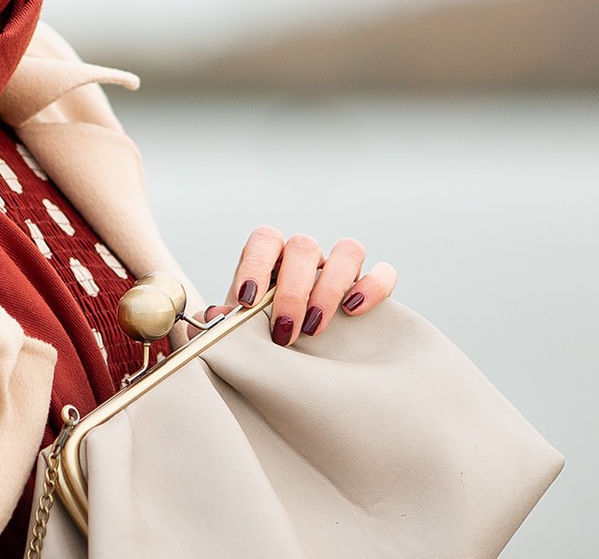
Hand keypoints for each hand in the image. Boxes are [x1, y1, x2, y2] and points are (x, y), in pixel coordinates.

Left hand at [203, 227, 397, 347]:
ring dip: (331, 287)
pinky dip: (373, 287)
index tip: (247, 300)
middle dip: (293, 291)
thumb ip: (225, 322)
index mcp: (270, 259)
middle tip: (286, 332)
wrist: (290, 358)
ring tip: (317, 328)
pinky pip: (383, 272)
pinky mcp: (369, 286)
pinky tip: (355, 312)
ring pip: (347, 250)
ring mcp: (339, 268)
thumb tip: (215, 317)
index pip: (264, 239)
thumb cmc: (260, 339)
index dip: (256, 264)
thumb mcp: (240, 331)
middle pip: (304, 246)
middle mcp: (306, 257)